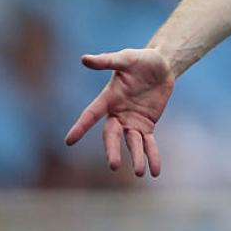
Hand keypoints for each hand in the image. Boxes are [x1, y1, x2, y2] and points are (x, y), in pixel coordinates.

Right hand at [64, 48, 175, 177]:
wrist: (161, 65)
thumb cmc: (141, 59)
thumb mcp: (126, 58)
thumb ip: (107, 61)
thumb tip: (84, 59)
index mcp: (108, 98)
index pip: (91, 114)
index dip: (81, 126)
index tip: (69, 141)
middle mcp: (117, 113)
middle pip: (111, 135)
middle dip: (112, 150)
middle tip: (114, 165)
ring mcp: (131, 121)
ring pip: (132, 143)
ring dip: (136, 157)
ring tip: (140, 172)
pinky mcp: (146, 125)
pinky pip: (148, 143)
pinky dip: (152, 156)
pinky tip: (154, 171)